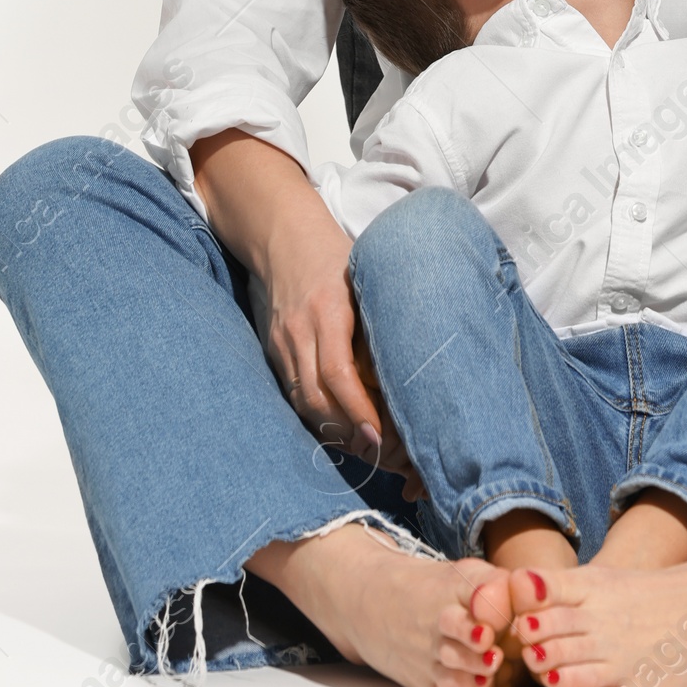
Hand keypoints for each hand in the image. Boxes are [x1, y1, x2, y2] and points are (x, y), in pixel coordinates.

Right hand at [189, 129, 416, 484]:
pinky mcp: (273, 350)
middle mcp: (299, 329)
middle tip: (380, 452)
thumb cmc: (337, 254)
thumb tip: (414, 365)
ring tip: (364, 447)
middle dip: (347, 430)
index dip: (357, 408)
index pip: (337, 371)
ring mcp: (282, 341)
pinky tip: (338, 428)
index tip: (379, 433)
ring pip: (302, 401)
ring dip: (332, 430)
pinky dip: (315, 416)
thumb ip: (381, 316)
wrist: (283, 234)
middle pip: (317, 396)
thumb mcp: (366, 276)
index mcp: (327, 308)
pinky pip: (292, 393)